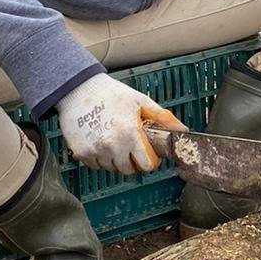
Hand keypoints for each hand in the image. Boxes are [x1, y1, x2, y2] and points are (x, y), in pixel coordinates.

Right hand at [56, 73, 186, 173]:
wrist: (78, 89)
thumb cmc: (112, 94)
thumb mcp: (141, 101)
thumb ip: (163, 118)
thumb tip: (182, 130)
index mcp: (130, 133)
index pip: (147, 165)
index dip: (150, 160)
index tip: (147, 152)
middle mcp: (112, 146)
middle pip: (129, 170)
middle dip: (132, 160)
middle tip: (129, 143)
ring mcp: (95, 151)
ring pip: (112, 168)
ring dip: (115, 159)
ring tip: (112, 138)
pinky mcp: (81, 153)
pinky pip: (95, 165)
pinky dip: (99, 157)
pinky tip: (99, 139)